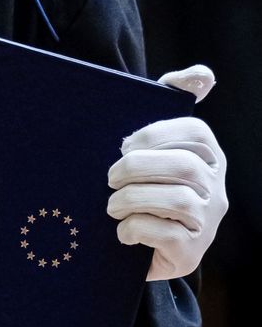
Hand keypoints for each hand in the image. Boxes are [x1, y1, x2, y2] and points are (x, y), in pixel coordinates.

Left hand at [107, 65, 227, 280]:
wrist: (142, 247)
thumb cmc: (146, 186)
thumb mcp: (153, 146)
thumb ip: (172, 101)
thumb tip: (203, 73)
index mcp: (209, 158)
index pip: (196, 133)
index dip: (157, 135)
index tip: (124, 145)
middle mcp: (216, 189)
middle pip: (184, 166)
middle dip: (138, 168)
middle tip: (109, 177)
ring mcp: (207, 223)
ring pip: (178, 200)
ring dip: (134, 199)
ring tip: (111, 205)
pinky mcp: (190, 253)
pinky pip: (167, 234)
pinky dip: (136, 229)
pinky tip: (122, 230)